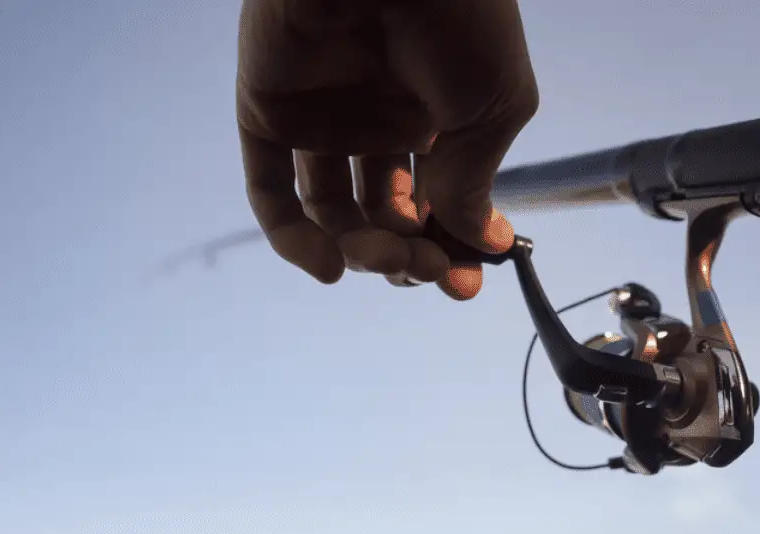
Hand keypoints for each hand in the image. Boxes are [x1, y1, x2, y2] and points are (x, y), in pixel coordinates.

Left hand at [236, 0, 538, 298]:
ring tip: (385, 260)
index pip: (438, 201)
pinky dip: (293, 242)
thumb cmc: (460, 20)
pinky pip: (271, 193)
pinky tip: (330, 268)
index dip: (451, 246)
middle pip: (387, 216)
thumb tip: (482, 244)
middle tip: (427, 268)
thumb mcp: (490, 110)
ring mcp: (323, 119)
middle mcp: (379, 120)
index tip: (465, 280)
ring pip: (335, 214)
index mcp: (438, 115)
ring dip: (363, 253)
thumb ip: (474, 183)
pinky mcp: (269, 113)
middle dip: (410, 255)